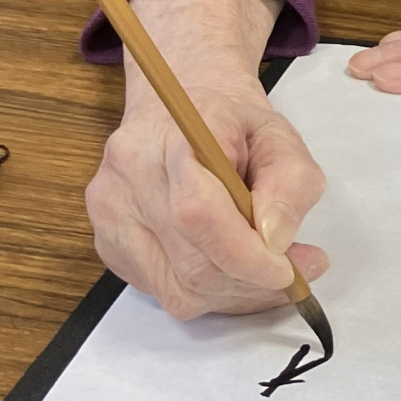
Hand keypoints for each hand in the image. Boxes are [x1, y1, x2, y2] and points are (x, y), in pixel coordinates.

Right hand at [85, 0, 328, 320]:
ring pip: (175, 289)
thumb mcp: (279, 135)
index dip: (245, 255)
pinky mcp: (107, 243)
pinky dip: (204, 290)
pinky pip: (161, 291)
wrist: (178, 108)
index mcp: (170, 137)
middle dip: (249, 281)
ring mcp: (109, 214)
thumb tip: (276, 240)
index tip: (287, 270)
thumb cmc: (231, 123)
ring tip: (261, 269)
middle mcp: (126, 177)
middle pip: (189, 263)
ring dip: (229, 292)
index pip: (197, 212)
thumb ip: (291, 183)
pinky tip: (223, 263)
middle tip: (293, 272)